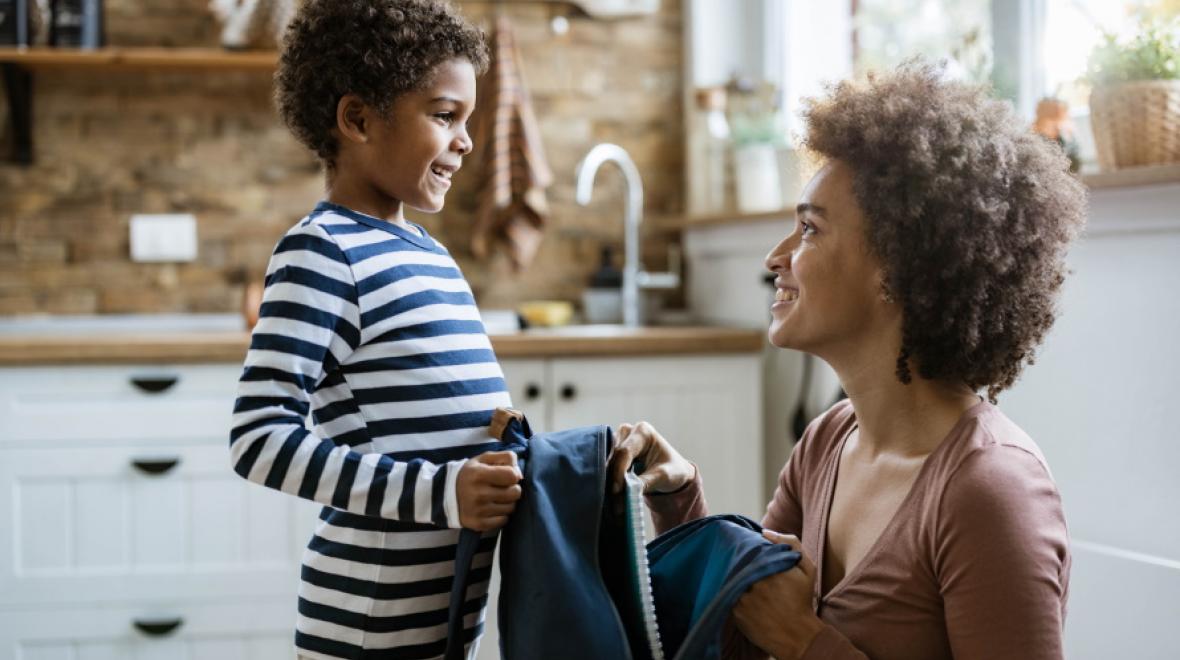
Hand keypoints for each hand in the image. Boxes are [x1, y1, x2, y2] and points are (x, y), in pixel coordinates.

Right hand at [456, 451, 521, 530]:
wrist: (446, 494)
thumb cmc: (471, 474)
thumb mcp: (484, 459)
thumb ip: (505, 458)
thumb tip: (520, 474)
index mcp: (479, 474)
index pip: (512, 475)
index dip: (514, 474)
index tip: (507, 475)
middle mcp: (478, 493)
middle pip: (515, 493)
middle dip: (513, 489)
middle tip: (503, 487)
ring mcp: (478, 511)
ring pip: (511, 508)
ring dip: (507, 502)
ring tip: (496, 497)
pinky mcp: (478, 524)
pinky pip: (504, 520)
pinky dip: (501, 515)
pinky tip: (492, 508)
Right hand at [607, 421, 695, 495]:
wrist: (673, 471)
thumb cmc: (672, 469)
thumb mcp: (663, 477)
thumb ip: (644, 483)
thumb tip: (625, 494)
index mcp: (643, 432)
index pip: (625, 451)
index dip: (618, 471)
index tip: (616, 490)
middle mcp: (628, 431)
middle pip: (613, 455)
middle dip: (612, 476)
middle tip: (612, 497)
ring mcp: (619, 440)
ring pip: (607, 460)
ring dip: (608, 478)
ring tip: (612, 497)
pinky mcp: (614, 450)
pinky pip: (607, 464)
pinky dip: (609, 478)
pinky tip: (611, 492)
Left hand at [732, 530, 824, 659]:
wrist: (798, 635)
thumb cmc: (802, 600)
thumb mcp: (806, 569)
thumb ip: (791, 544)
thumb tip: (764, 532)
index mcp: (770, 567)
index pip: (749, 550)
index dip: (747, 550)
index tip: (751, 555)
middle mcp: (755, 582)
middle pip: (739, 564)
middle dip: (741, 565)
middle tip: (748, 570)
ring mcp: (743, 598)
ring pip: (732, 580)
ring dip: (735, 579)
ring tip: (745, 583)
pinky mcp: (736, 613)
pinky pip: (729, 596)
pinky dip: (733, 594)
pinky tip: (744, 598)